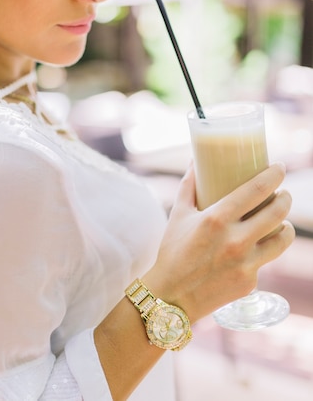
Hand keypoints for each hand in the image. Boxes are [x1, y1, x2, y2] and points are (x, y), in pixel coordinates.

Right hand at [143, 163, 294, 322]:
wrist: (171, 296)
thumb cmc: (172, 251)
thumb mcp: (178, 214)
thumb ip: (188, 186)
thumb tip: (195, 161)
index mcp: (216, 219)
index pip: (256, 190)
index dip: (274, 175)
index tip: (280, 167)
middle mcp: (235, 240)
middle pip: (277, 211)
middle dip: (286, 197)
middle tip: (283, 193)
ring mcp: (246, 263)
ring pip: (282, 238)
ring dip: (287, 225)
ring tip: (281, 220)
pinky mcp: (250, 282)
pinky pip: (265, 260)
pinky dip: (263, 250)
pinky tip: (257, 246)